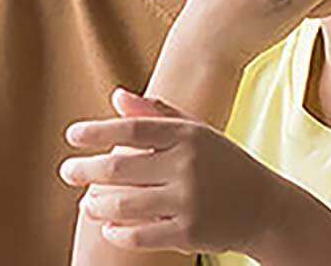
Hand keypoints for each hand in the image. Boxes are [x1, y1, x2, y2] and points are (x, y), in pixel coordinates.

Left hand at [60, 90, 276, 256]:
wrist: (265, 207)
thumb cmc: (222, 163)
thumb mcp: (195, 131)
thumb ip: (156, 113)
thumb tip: (117, 96)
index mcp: (186, 134)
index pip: (132, 130)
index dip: (98, 131)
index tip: (72, 135)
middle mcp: (186, 165)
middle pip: (121, 167)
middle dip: (87, 170)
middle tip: (66, 171)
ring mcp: (188, 200)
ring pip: (126, 205)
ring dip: (97, 204)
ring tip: (85, 203)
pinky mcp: (189, 233)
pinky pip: (142, 235)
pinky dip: (119, 232)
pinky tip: (108, 227)